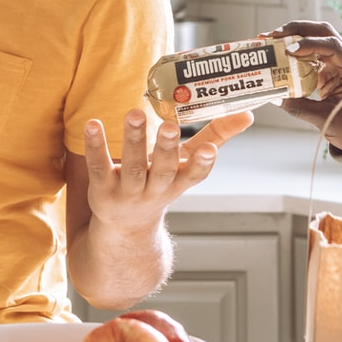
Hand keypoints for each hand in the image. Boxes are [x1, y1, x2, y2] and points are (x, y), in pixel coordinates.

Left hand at [81, 107, 255, 231]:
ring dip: (134, 141)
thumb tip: (248, 113)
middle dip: (166, 149)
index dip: (203, 164)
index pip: (195, 175)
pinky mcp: (102, 190)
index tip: (211, 150)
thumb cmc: (162, 183)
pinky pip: (98, 167)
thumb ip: (217, 137)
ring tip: (134, 114)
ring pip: (132, 167)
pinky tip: (93, 125)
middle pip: (163, 170)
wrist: (127, 228)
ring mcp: (128, 192)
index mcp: (179, 182)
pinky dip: (97, 147)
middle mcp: (156, 190)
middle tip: (168, 127)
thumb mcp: (189, 164)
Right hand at [262, 21, 341, 152]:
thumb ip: (300, 108)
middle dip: (297, 29)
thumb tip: (275, 96)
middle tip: (272, 35)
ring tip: (270, 39)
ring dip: (294, 35)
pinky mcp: (330, 67)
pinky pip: (311, 51)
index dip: (310, 44)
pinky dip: (295, 50)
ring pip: (317, 37)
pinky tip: (278, 53)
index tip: (289, 50)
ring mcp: (339, 62)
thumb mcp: (324, 119)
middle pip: (324, 32)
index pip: (332, 46)